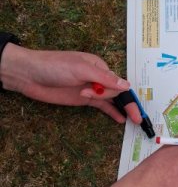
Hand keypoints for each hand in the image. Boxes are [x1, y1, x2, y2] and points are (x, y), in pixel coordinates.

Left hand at [0, 44, 140, 122]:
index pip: (118, 83)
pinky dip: (111, 111)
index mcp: (99, 66)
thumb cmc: (55, 66)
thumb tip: (126, 85)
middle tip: (137, 119)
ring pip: (109, 99)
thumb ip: (104, 78)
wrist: (30, 75)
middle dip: (125, 104)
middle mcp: (97, 77)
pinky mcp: (83, 99)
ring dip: (117, 108)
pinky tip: (120, 119)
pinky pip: (101, 106)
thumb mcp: (81, 69)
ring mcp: (90, 89)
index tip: (136, 110)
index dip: (127, 97)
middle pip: (116, 92)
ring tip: (130, 120)